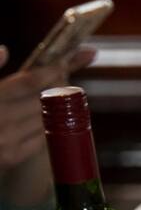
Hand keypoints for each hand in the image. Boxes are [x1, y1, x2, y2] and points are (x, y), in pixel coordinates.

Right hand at [0, 45, 94, 168]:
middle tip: (65, 75)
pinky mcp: (10, 159)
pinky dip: (49, 125)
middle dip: (58, 86)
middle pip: (42, 100)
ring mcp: (6, 142)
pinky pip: (40, 139)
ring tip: (62, 94)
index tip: (65, 62)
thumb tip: (4, 50)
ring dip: (59, 106)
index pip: (27, 82)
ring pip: (46, 119)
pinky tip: (51, 117)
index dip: (49, 71)